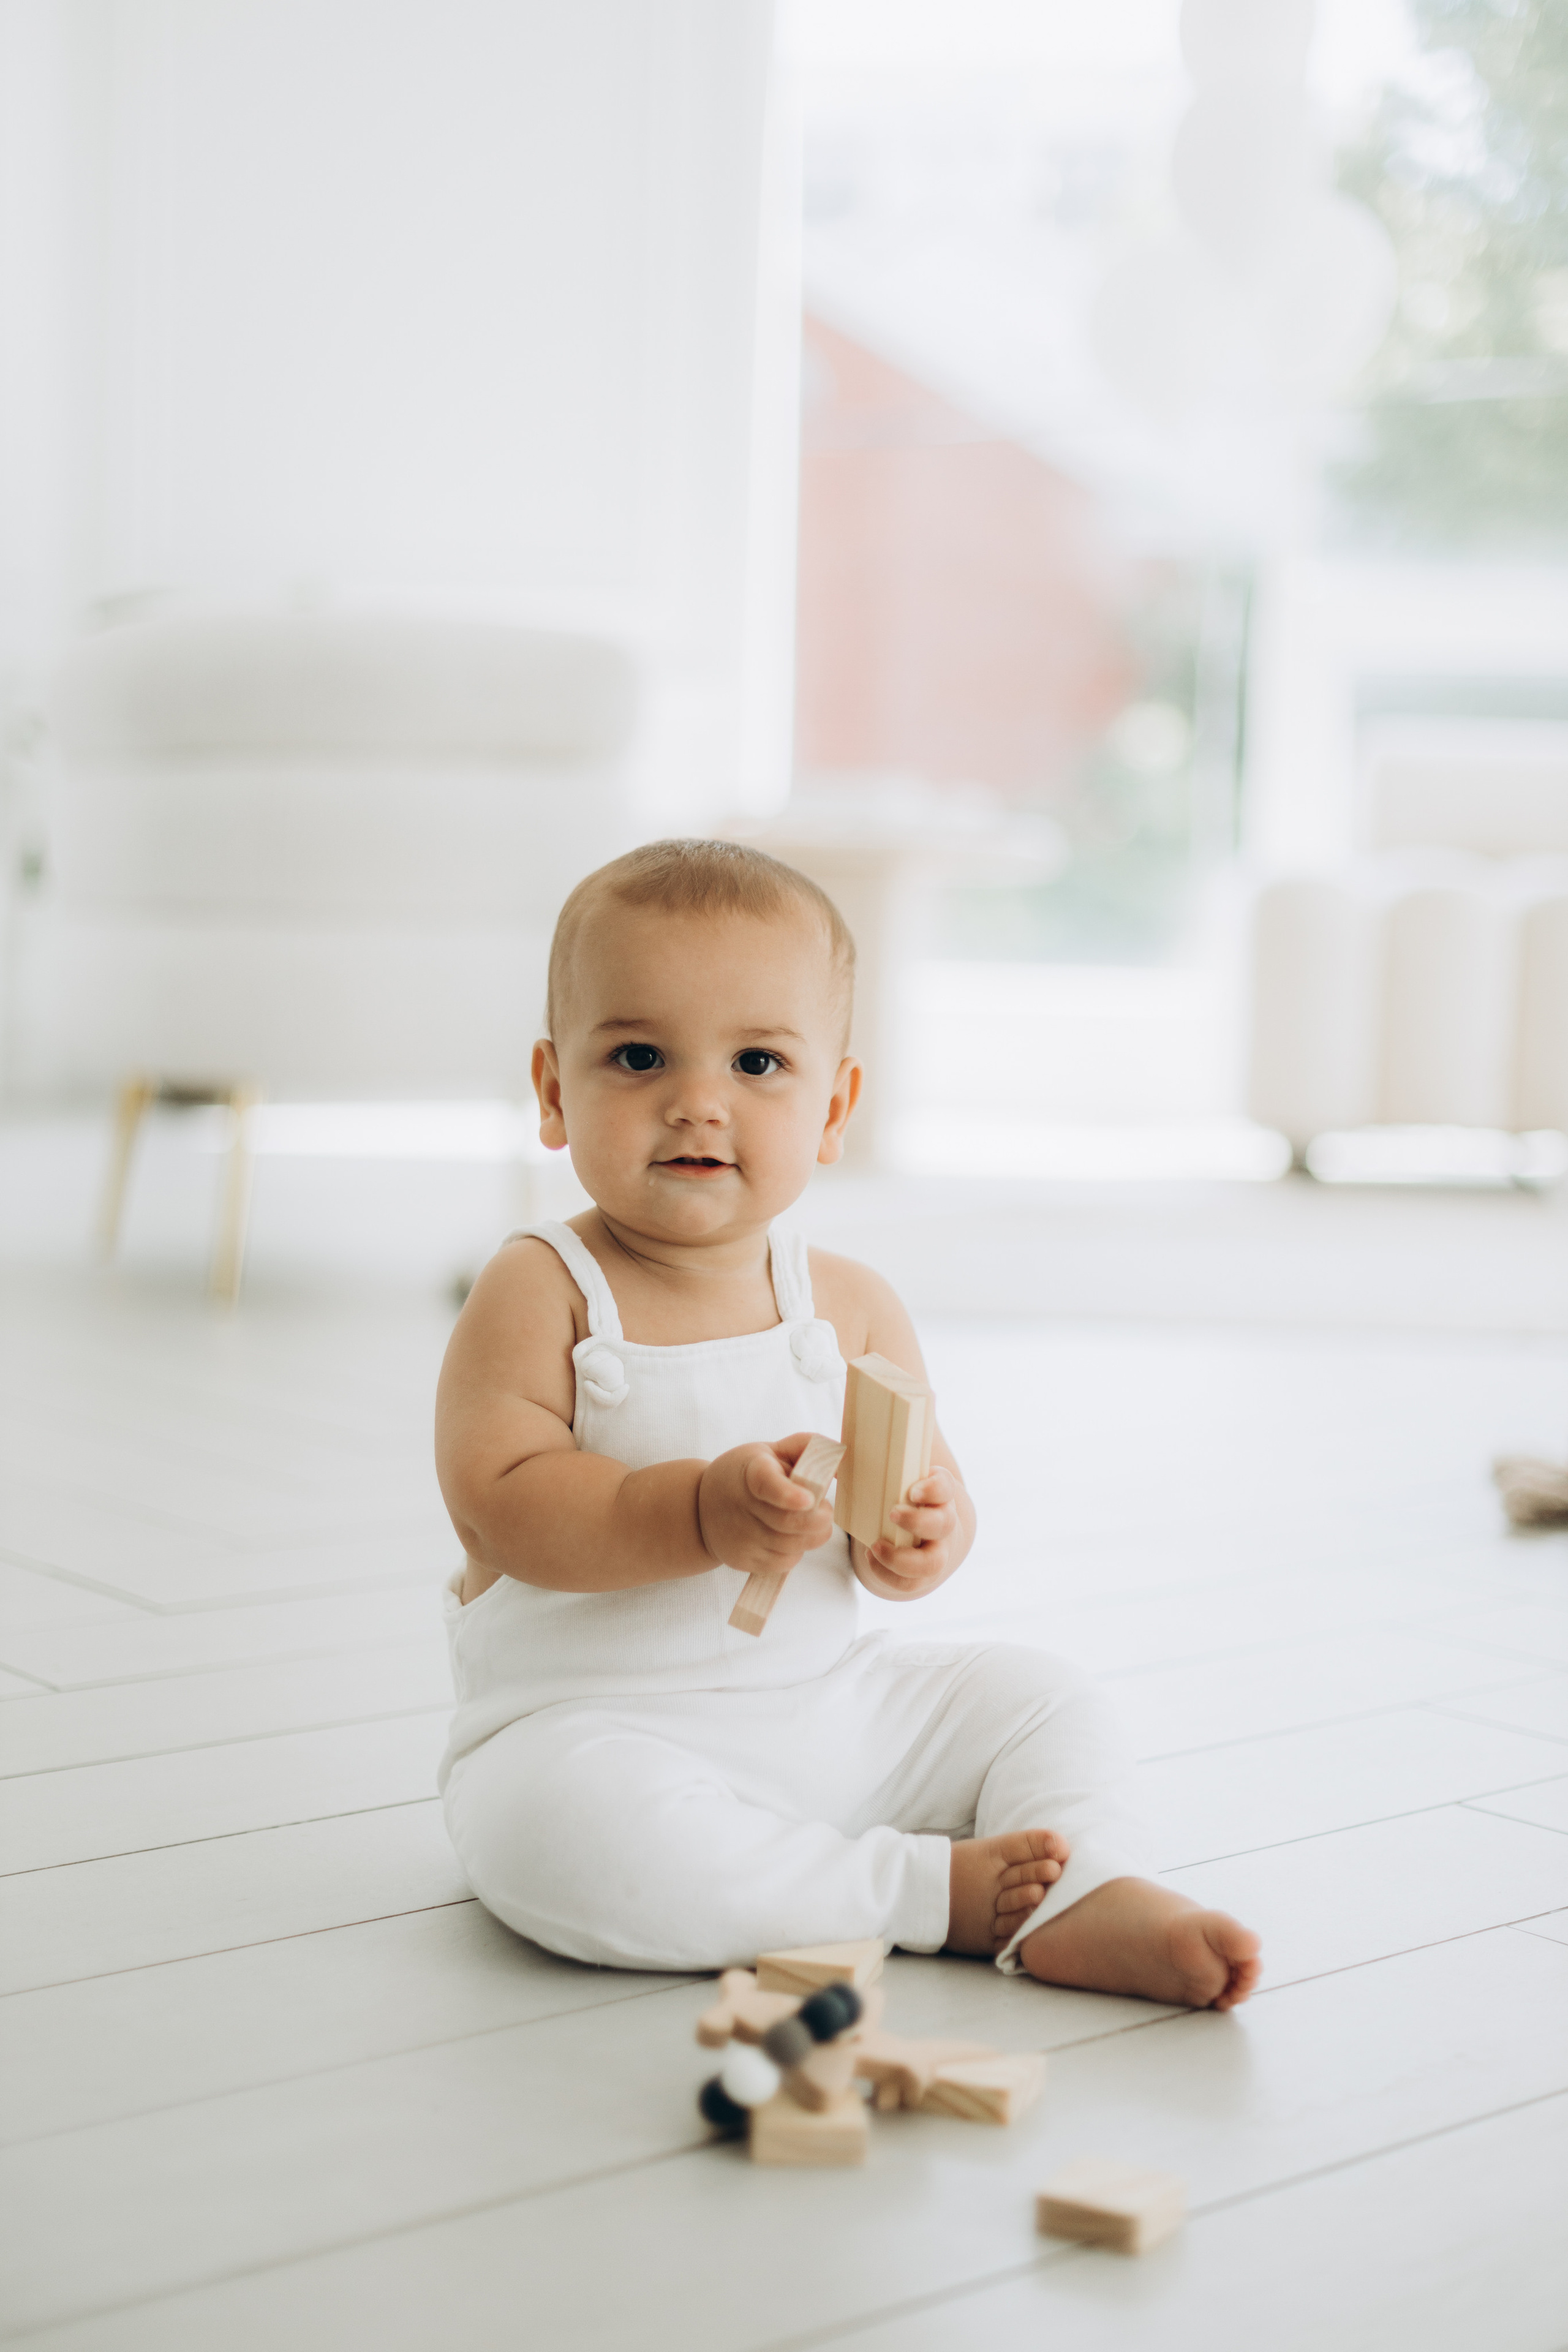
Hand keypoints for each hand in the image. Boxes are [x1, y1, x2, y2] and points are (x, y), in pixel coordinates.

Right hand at [697, 1437, 834, 1578]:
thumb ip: (805, 1447)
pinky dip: (797, 1550)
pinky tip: (788, 1536)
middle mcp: (742, 1507)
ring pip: (794, 1546)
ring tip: (804, 1520)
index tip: (808, 1499)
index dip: (788, 1494)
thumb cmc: (745, 1474)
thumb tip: (841, 1458)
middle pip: (791, 1523)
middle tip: (823, 1509)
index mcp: (751, 1472)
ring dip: (811, 1535)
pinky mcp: (744, 1561)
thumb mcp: (769, 1451)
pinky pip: (786, 1563)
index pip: (767, 1484)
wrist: (700, 1508)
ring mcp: (741, 1537)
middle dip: (820, 1518)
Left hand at [854, 1466, 965, 1601]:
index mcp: (937, 1494)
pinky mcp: (922, 1574)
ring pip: (932, 1562)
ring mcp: (935, 1551)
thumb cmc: (900, 1496)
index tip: (913, 1491)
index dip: (934, 1489)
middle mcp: (942, 1523)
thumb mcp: (895, 1478)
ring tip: (875, 1546)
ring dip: (903, 1558)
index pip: (945, 1488)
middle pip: (944, 1524)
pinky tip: (870, 1558)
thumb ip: (870, 1465)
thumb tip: (836, 1458)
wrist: (920, 1528)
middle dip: (918, 1522)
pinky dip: (889, 1575)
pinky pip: (911, 1583)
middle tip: (891, 1514)